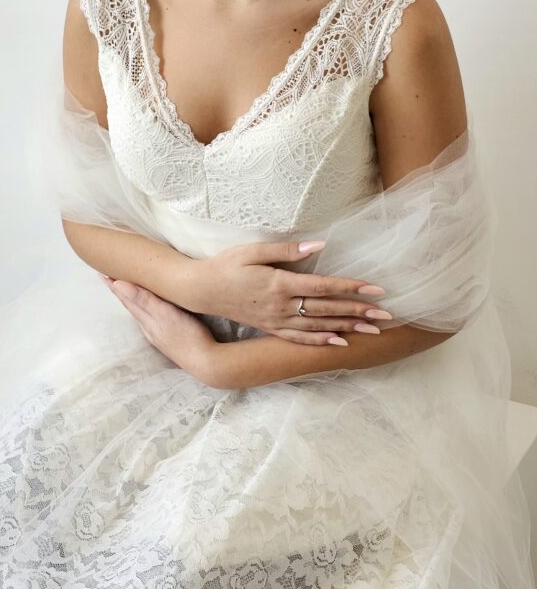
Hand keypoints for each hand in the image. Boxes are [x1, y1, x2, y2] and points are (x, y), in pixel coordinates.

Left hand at [101, 276, 217, 379]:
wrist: (205, 362)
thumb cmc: (188, 336)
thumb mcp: (166, 314)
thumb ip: (145, 299)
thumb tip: (118, 285)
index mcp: (146, 319)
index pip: (127, 299)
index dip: (115, 286)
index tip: (102, 273)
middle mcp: (149, 326)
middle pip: (131, 305)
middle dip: (120, 291)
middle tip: (109, 278)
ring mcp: (159, 333)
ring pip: (140, 312)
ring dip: (131, 299)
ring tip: (125, 289)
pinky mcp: (170, 336)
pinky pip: (151, 317)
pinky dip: (145, 307)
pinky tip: (150, 309)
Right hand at [192, 241, 390, 344]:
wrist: (200, 290)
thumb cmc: (226, 265)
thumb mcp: (253, 251)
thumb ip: (286, 250)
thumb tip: (318, 246)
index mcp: (280, 284)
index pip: (323, 287)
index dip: (351, 288)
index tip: (375, 289)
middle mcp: (281, 306)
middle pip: (327, 309)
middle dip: (359, 311)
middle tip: (387, 315)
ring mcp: (276, 321)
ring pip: (319, 326)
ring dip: (348, 327)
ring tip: (373, 331)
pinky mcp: (270, 328)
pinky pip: (300, 338)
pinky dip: (321, 341)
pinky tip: (339, 342)